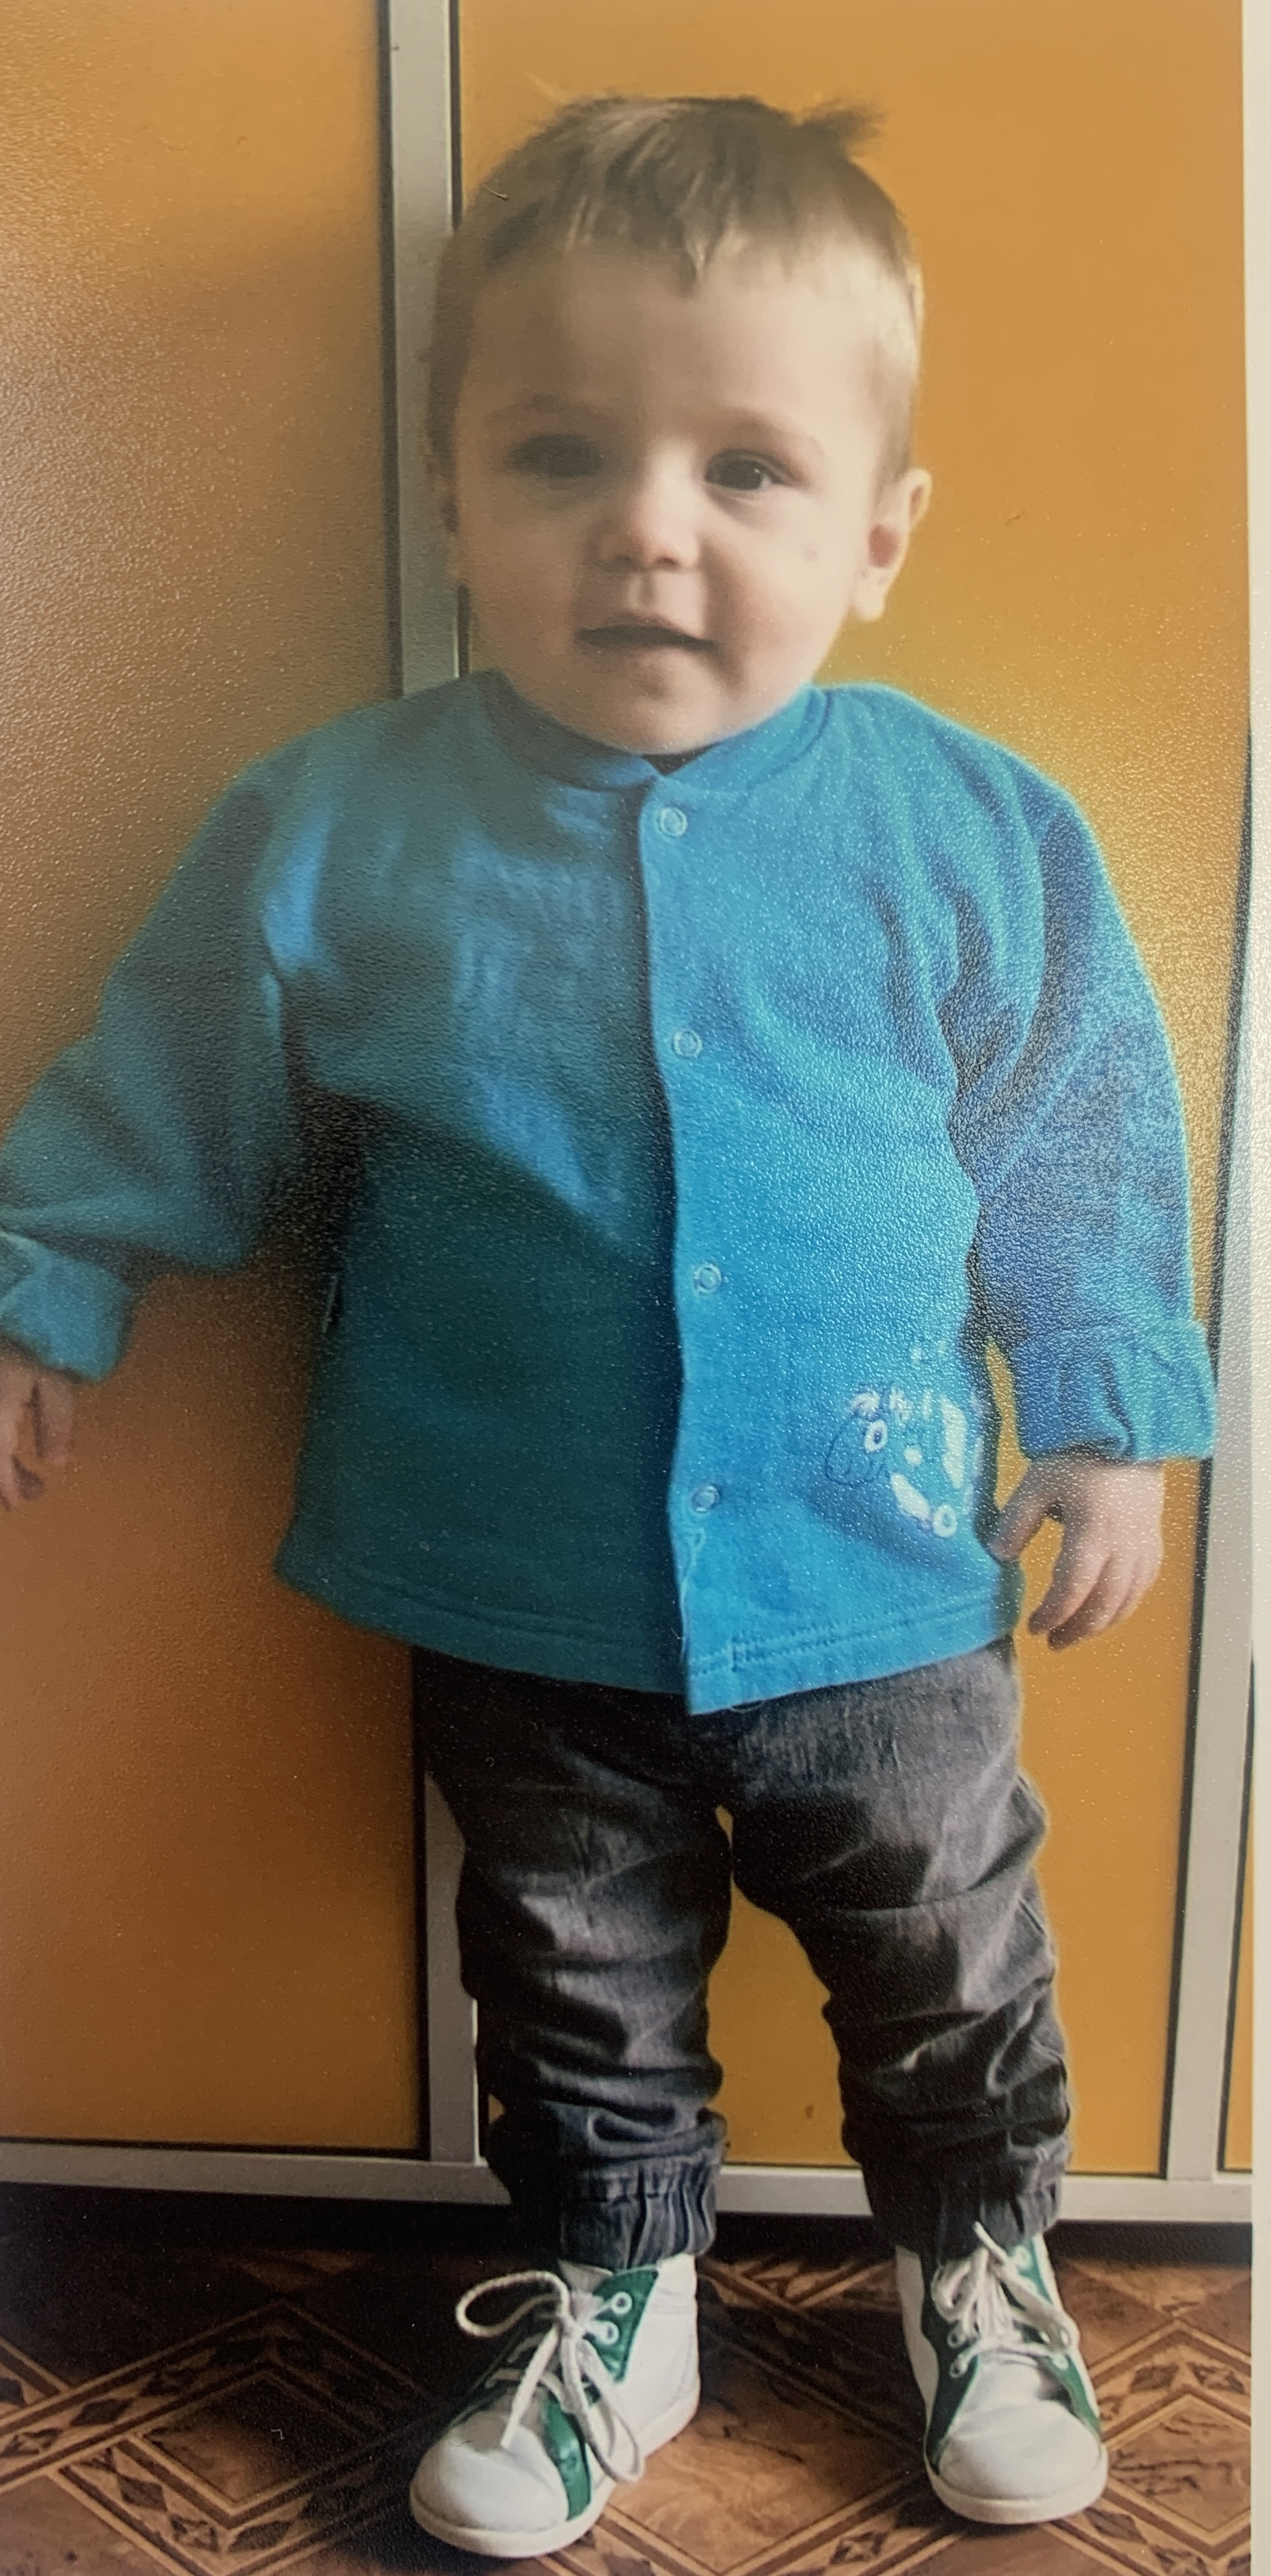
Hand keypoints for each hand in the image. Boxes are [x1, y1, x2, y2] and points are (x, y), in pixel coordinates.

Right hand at [0, 1343, 76, 1509]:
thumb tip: (55, 1462)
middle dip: (2, 1482)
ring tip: (21, 1468)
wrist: (11, 1302)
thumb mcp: (54, 1379)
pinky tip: (10, 1442)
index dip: (9, 1492)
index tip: (25, 1501)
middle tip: (33, 1488)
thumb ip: (56, 1423)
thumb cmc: (33, 1337)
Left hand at [987, 1451, 1164, 1649]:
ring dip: (1102, 1624)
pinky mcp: (1154, 1540)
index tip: (1033, 1627)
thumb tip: (998, 1556)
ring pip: (1128, 1600)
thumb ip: (1017, 1521)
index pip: (1073, 1589)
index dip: (1053, 1614)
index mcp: (1092, 1532)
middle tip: (1053, 1642)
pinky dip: (1126, 1604)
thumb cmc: (1077, 1455)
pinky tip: (1108, 1610)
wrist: (1125, 1431)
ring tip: (1075, 1634)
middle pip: (1104, 1604)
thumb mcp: (1038, 1483)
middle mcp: (1124, 1545)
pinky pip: (1144, 1584)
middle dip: (1077, 1629)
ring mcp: (1144, 1545)